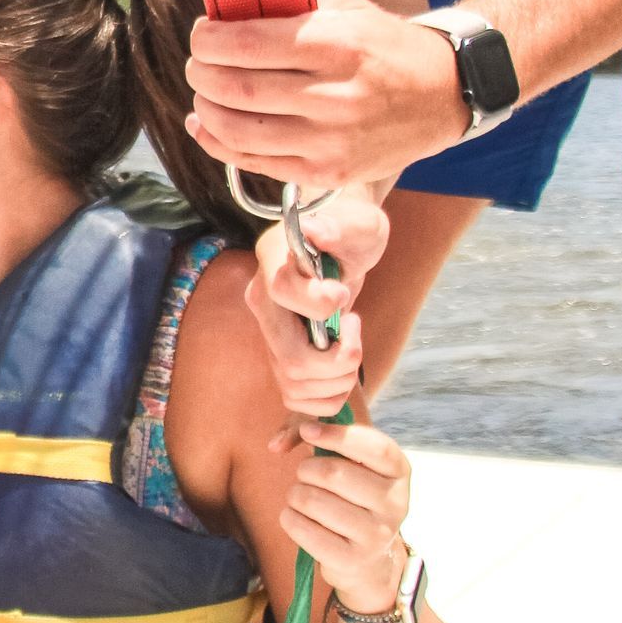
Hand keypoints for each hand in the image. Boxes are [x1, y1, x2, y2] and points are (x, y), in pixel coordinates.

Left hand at [186, 0, 470, 188]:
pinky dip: (218, 143)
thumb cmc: (385, 44)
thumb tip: (228, 14)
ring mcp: (332, 141)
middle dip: (202, 73)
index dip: (210, 40)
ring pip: (239, 131)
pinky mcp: (329, 172)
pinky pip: (255, 163)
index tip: (202, 33)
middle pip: (237, 89)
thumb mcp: (346, 9)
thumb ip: (291, 8)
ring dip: (206, 109)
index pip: (248, 45)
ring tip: (204, 92)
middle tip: (198, 62)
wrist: (444, 94)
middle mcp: (336, 96)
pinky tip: (206, 124)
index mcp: (338, 45)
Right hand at [245, 191, 389, 417]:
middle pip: (290, 357)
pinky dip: (327, 399)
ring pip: (295, 383)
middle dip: (338, 360)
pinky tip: (342, 374)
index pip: (281, 292)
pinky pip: (295, 398)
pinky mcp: (280, 355)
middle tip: (354, 327)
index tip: (344, 295)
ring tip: (351, 346)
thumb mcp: (359, 223)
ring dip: (339, 379)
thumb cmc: (354, 231)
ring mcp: (269, 332)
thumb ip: (339, 227)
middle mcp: (262, 299)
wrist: (347, 246)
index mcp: (273, 260)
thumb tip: (316, 231)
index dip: (319, 305)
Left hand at [276, 416, 411, 612]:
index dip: (337, 435)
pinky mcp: (352, 559)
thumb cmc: (349, 495)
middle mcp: (395, 503)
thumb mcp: (345, 459)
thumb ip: (310, 435)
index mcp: (399, 472)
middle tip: (305, 474)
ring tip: (301, 498)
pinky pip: (303, 530)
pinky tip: (297, 517)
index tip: (307, 431)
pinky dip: (289, 518)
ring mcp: (376, 535)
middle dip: (305, 469)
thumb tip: (276, 445)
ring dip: (295, 494)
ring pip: (312, 500)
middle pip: (333, 473)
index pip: (375, 447)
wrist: (367, 558)